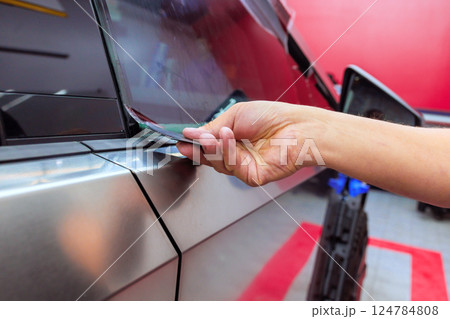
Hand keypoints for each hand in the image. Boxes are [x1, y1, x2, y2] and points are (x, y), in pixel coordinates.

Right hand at [177, 101, 324, 185]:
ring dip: (213, 147)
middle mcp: (237, 154)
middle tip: (187, 143)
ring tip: (214, 135)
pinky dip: (227, 151)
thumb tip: (191, 133)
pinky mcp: (251, 176)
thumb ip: (211, 127)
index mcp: (233, 139)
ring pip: (218, 163)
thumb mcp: (234, 115)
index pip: (208, 145)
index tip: (181, 141)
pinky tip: (229, 137)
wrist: (297, 127)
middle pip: (209, 158)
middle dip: (197, 150)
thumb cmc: (272, 117)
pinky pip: (232, 166)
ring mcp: (244, 166)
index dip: (194, 145)